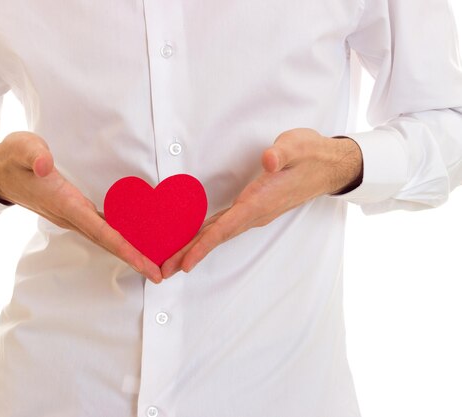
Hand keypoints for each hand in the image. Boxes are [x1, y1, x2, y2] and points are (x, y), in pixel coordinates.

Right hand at [0, 131, 162, 282]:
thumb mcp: (22, 147)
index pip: (100, 230)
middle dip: (133, 259)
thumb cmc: (13, 159)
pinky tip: (132, 239)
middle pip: (107, 243)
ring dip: (128, 252)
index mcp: (64, 203)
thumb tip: (45, 165)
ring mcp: (70, 216)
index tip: (143, 263)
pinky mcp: (72, 211)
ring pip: (104, 239)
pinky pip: (99, 229)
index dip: (124, 248)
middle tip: (158, 275)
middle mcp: (70, 216)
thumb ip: (34, 155)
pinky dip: (117, 239)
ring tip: (152, 264)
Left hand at [161, 128, 362, 277]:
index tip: (186, 264)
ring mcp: (255, 214)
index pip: (226, 227)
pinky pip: (226, 226)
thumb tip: (268, 160)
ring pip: (220, 234)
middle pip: (217, 237)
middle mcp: (256, 213)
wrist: (329, 166)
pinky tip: (195, 239)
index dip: (204, 246)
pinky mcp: (254, 209)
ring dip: (196, 249)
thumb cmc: (311, 155)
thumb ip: (282, 153)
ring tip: (174, 263)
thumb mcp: (298, 145)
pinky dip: (207, 236)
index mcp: (261, 201)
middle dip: (190, 254)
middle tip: (165, 270)